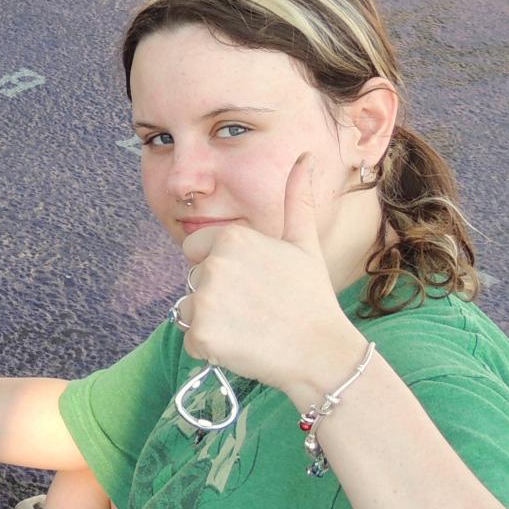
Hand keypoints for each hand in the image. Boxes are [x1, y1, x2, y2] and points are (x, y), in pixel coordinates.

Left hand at [178, 154, 359, 400]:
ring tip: (248, 327)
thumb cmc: (312, 297)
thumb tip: (304, 157)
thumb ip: (296, 200)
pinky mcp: (201, 334)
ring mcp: (205, 300)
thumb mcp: (304, 243)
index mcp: (232, 237)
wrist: (320, 352)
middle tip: (254, 308)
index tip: (252, 284)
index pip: (195, 250)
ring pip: (187, 310)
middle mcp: (213, 264)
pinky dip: (210, 349)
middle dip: (215, 295)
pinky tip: (241, 346)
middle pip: (192, 280)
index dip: (220, 268)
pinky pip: (191, 340)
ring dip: (210, 322)